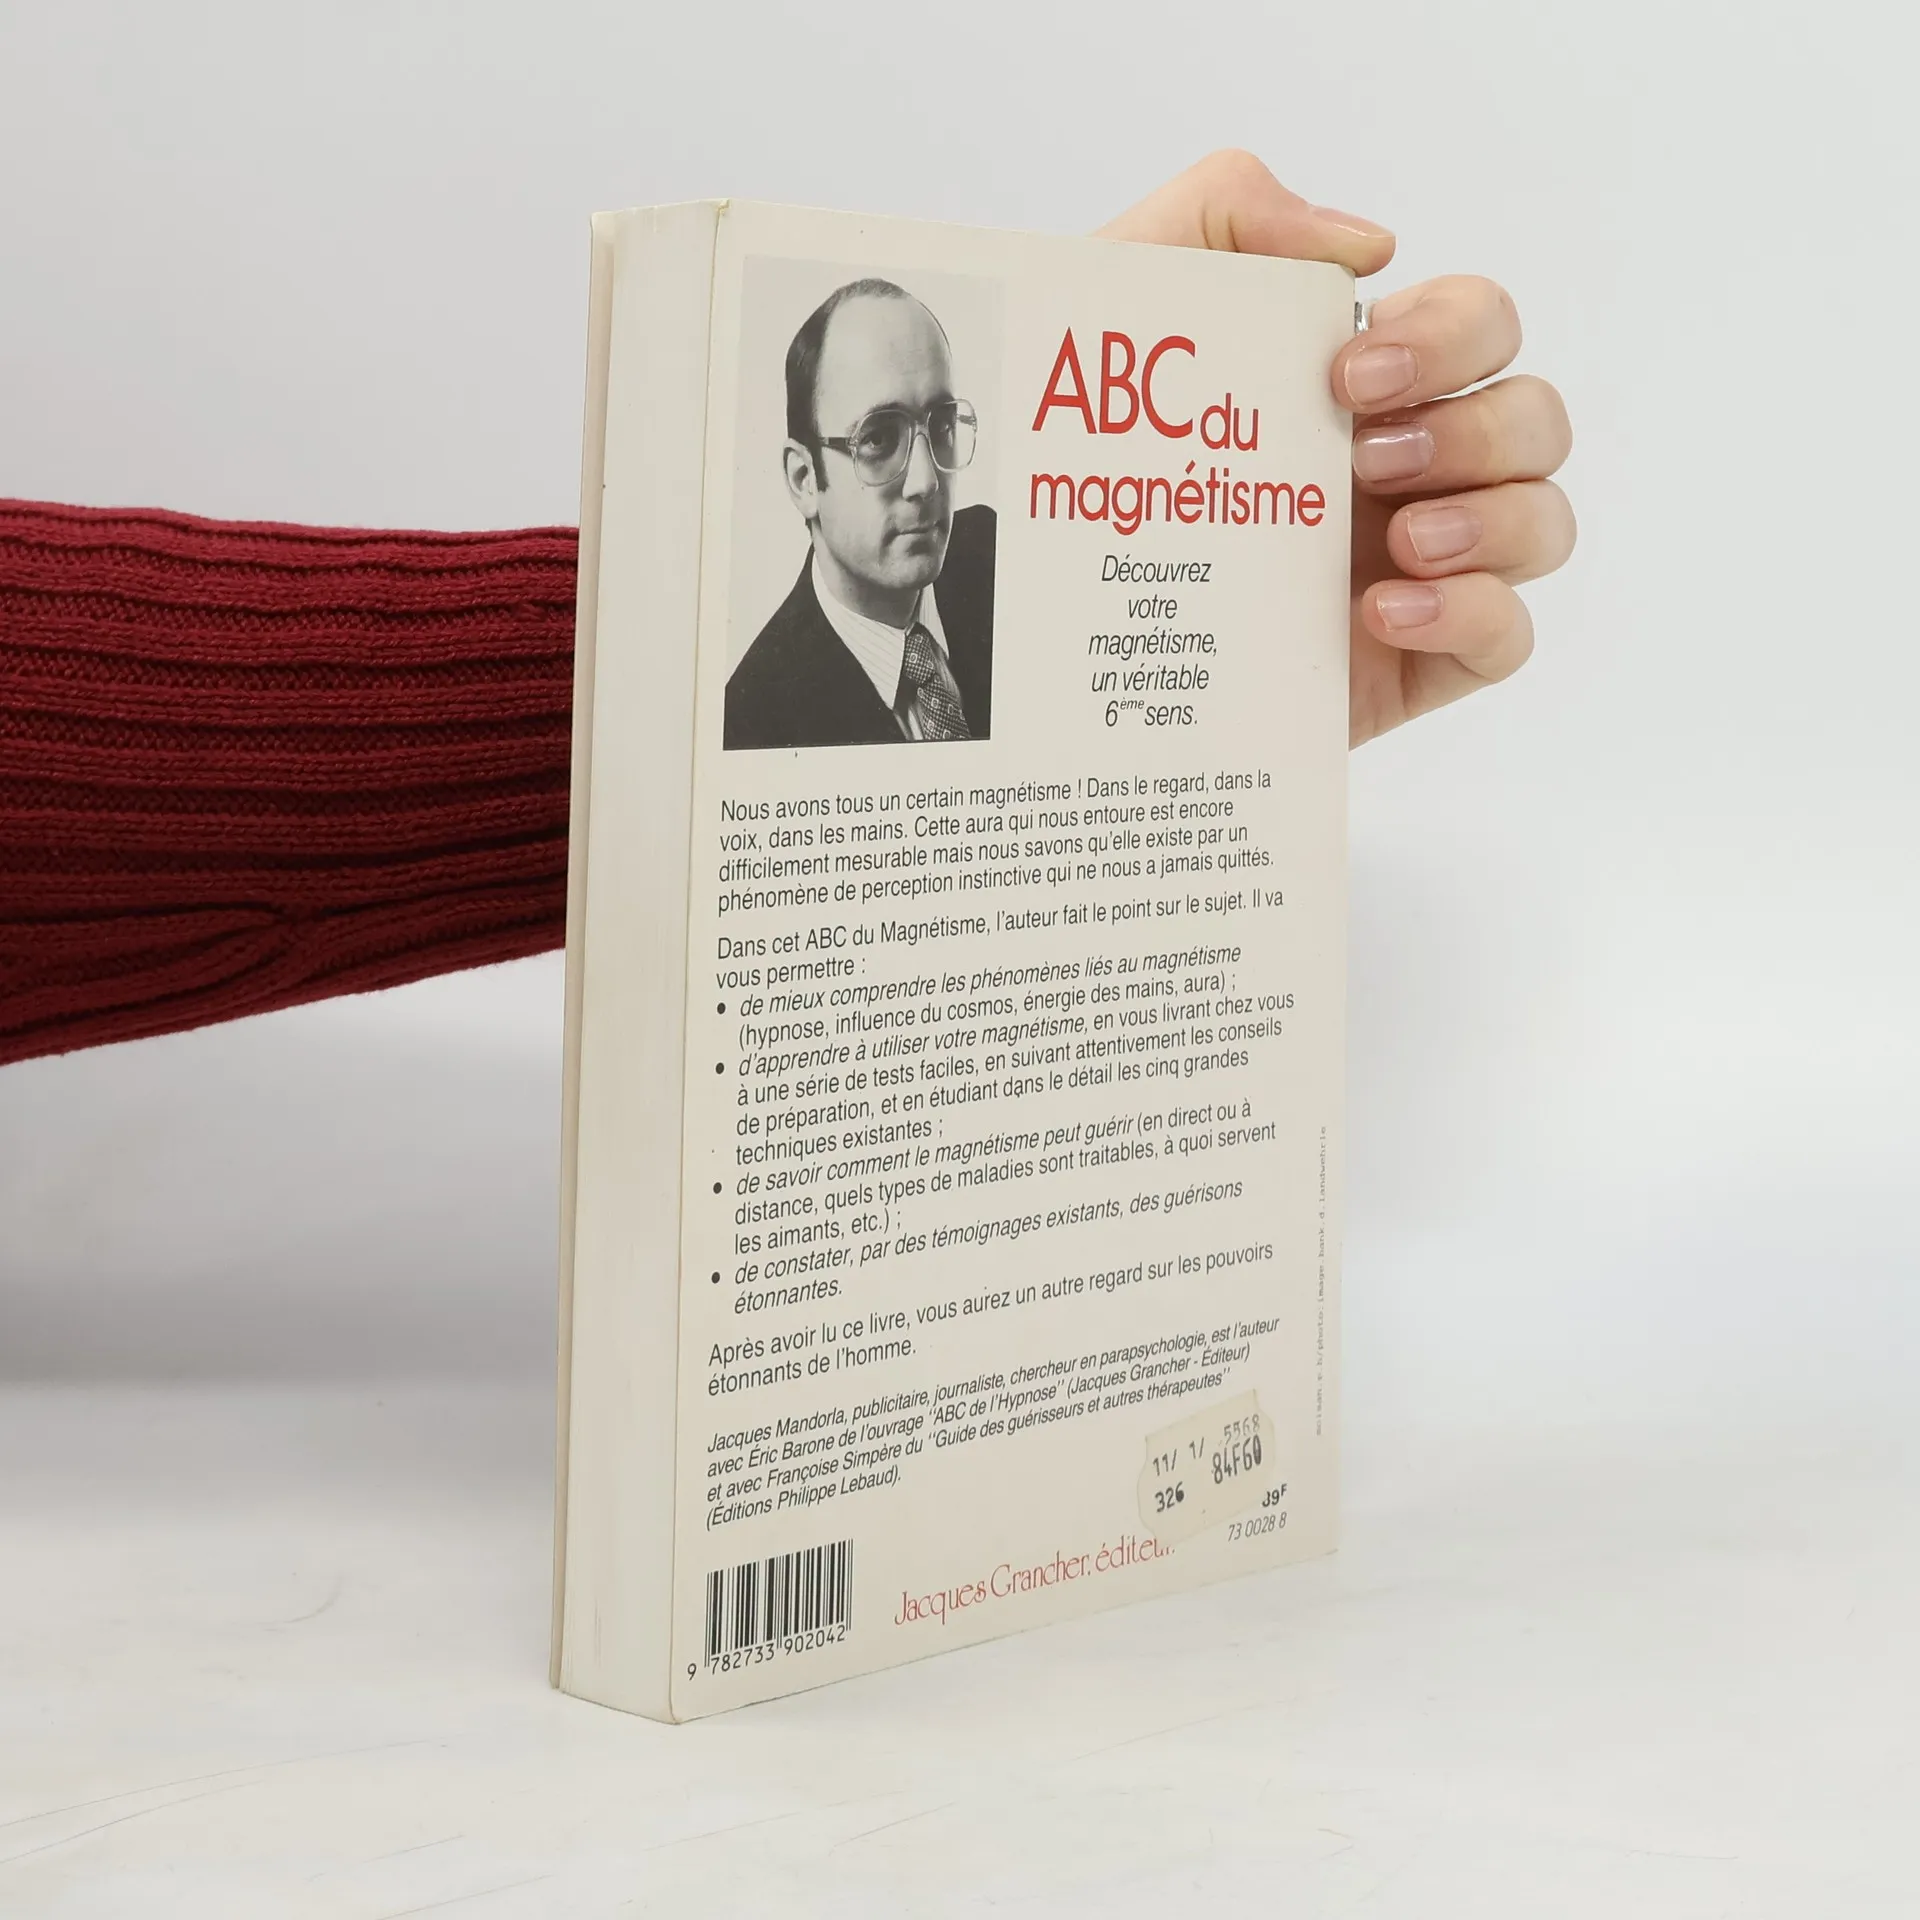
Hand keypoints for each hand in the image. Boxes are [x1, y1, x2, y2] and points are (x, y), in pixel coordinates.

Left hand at [1099, 152, 1574, 747]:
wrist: (1044, 615)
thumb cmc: (1078, 453)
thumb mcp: (1123, 296)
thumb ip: (1228, 211)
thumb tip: (1374, 246)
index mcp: (1362, 386)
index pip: (1480, 327)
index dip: (1451, 336)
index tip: (1348, 371)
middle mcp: (1404, 471)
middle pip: (1532, 419)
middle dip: (1475, 427)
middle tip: (1361, 457)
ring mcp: (1414, 570)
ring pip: (1542, 523)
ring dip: (1494, 519)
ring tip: (1398, 542)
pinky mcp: (1407, 664)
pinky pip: (1508, 637)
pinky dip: (1473, 614)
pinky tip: (1382, 611)